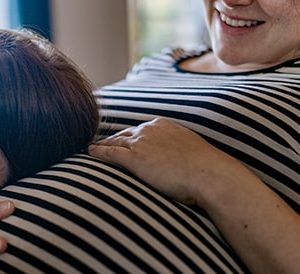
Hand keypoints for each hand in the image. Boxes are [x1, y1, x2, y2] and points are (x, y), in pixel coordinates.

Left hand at [88, 118, 236, 205]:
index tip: (120, 141)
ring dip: (101, 146)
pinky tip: (89, 153)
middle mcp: (150, 129)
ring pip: (114, 142)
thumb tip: (179, 161)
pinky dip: (98, 152)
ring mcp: (141, 142)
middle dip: (112, 140)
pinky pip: (110, 153)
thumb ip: (179, 151)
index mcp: (164, 125)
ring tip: (90, 149)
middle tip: (100, 144)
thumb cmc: (206, 170)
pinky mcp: (134, 158)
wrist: (210, 175)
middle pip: (124, 134)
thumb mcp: (192, 151)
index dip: (128, 137)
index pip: (139, 130)